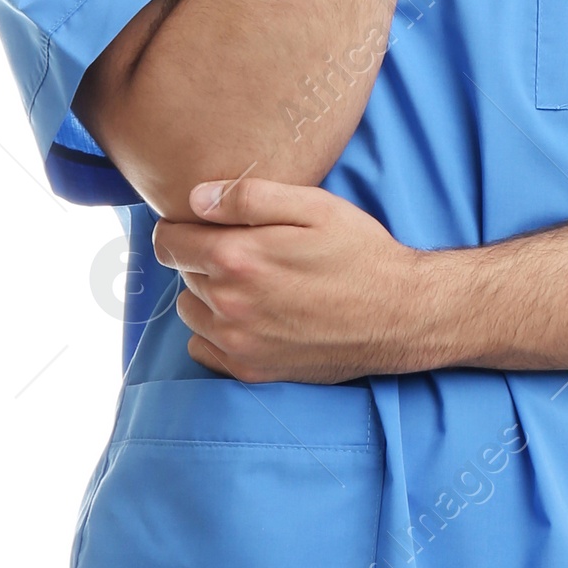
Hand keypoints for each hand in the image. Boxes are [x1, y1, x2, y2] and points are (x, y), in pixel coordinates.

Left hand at [152, 177, 424, 383]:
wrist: (399, 315)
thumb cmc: (359, 254)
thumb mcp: (314, 206)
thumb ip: (249, 197)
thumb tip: (195, 199)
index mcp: (237, 257)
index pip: (168, 241)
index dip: (180, 225)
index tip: (199, 222)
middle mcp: (229, 304)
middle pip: (182, 273)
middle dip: (201, 256)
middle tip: (243, 249)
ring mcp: (238, 343)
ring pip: (190, 310)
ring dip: (206, 293)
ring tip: (248, 282)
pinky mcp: (251, 370)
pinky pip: (203, 348)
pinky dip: (214, 331)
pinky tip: (246, 316)